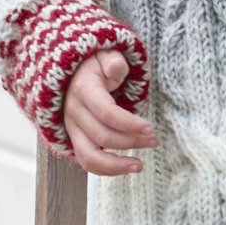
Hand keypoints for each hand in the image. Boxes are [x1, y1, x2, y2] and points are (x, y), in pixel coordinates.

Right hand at [63, 49, 157, 174]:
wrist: (72, 73)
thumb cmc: (95, 64)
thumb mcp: (104, 55)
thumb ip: (113, 61)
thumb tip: (117, 69)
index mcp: (83, 90)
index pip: (106, 113)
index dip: (129, 124)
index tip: (151, 128)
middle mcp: (74, 112)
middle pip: (102, 136)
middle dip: (131, 141)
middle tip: (154, 140)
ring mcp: (71, 128)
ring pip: (90, 157)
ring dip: (116, 165)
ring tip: (139, 166)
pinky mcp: (74, 138)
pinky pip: (86, 161)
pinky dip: (105, 169)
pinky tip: (125, 168)